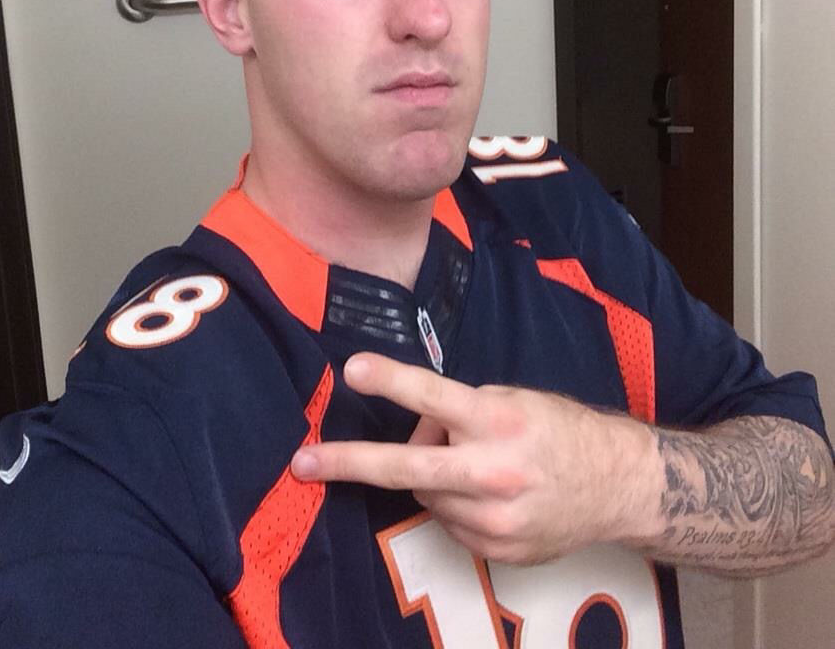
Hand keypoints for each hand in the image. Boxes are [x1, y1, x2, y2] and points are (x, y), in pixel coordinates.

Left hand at [290, 353, 658, 563]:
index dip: (391, 381)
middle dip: (349, 463)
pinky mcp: (498, 551)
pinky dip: (454, 504)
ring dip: (432, 476)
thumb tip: (416, 431)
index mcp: (498, 420)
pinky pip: (449, 522)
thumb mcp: (513, 401)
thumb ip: (461, 413)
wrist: (617, 486)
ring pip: (426, 494)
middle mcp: (494, 471)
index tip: (352, 368)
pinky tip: (488, 493)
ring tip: (473, 463)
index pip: (434, 397)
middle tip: (303, 463)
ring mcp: (495, 519)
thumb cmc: (559, 430)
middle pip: (407, 469)